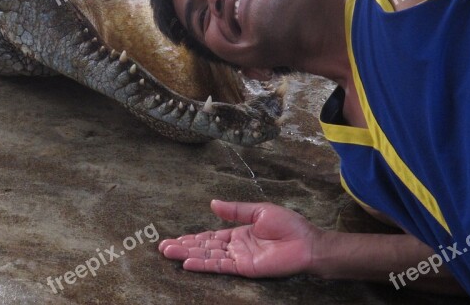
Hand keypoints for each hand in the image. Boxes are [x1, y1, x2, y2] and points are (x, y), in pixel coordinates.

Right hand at [158, 200, 321, 276]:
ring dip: (188, 255)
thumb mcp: (258, 211)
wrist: (307, 243)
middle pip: (204, 247)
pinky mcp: (245, 267)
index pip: (210, 237)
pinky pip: (220, 266)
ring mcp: (239, 258)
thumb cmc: (288, 225)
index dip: (193, 238)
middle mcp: (235, 247)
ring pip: (208, 256)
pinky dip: (203, 264)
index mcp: (238, 233)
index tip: (175, 238)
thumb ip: (235, 210)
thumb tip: (212, 203)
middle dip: (184, 246)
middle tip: (162, 247)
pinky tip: (188, 263)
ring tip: (168, 253)